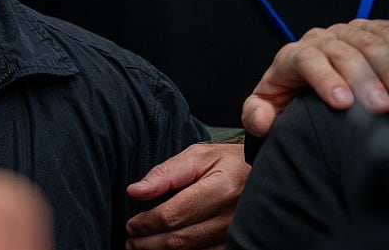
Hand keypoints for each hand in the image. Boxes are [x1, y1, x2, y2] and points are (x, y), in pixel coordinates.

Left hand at [125, 143, 247, 249]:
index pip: (174, 215)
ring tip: (143, 247)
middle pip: (181, 239)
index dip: (147, 223)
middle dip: (149, 243)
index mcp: (221, 188)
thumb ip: (165, 174)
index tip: (131, 225)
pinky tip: (169, 249)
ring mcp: (239, 233)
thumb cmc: (228, 162)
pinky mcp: (242, 243)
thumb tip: (135, 191)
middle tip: (131, 241)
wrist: (267, 175)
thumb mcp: (197, 157)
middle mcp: (233, 216)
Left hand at [242, 19, 388, 135]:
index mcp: (293, 55)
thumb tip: (261, 119)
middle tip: (379, 105)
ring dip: (385, 68)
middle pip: (342, 52)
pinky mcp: (371, 32)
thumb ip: (255, 114)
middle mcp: (321, 40)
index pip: (306, 59)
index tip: (342, 103)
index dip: (325, 79)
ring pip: (368, 43)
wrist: (310, 79)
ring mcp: (348, 33)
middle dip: (362, 78)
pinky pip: (385, 36)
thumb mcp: (270, 105)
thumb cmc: (292, 93)